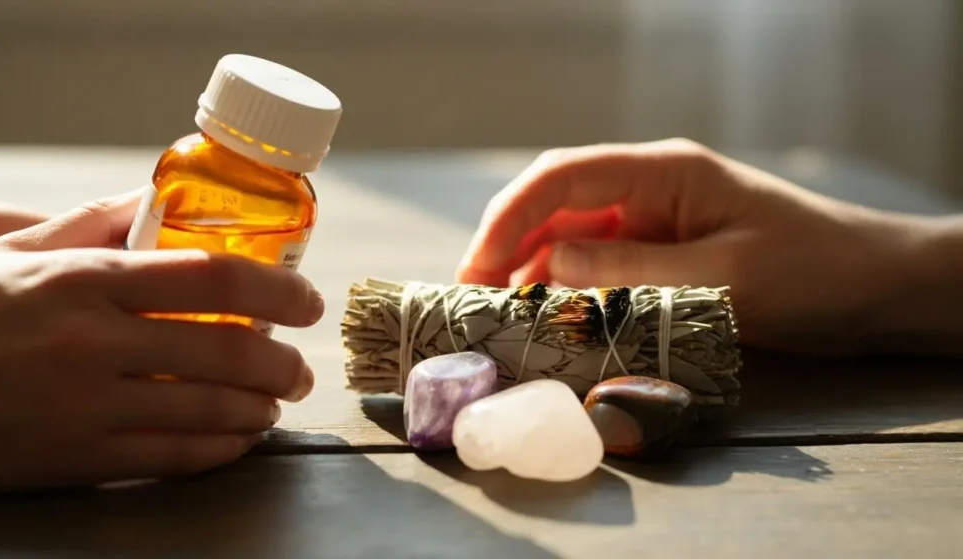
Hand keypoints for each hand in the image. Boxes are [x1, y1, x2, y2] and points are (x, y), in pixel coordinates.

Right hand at [0, 191, 323, 493]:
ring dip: (261, 405)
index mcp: (82, 281)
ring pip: (209, 409)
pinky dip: (221, 449)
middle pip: (224, 348)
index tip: (304, 296)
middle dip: (282, 359)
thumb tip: (157, 197)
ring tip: (277, 398)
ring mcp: (86, 408)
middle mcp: (92, 343)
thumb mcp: (11, 253)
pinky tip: (239, 438)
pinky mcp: (77, 461)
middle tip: (300, 362)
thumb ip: (91, 224)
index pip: (209, 274)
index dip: (275, 287)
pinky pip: (173, 457)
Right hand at [457, 139, 958, 355]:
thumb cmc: (811, 271)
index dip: (510, 218)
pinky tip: (549, 323)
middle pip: (555, 207)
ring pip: (570, 242)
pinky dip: (568, 295)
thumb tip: (549, 270)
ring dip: (533, 276)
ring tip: (500, 319)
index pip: (563, 178)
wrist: (873, 288)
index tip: (477, 266)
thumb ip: (634, 271)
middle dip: (508, 247)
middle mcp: (648, 191)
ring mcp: (653, 224)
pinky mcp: (661, 258)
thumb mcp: (723, 277)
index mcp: (663, 173)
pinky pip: (598, 270)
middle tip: (473, 300)